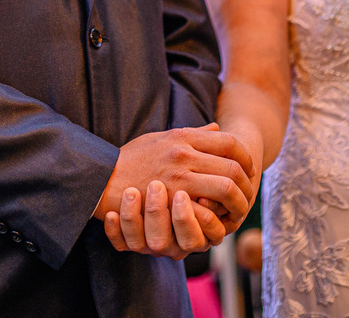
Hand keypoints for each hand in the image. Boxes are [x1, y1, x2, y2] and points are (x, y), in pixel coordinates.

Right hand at [95, 124, 255, 256]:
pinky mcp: (170, 200)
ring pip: (226, 187)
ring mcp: (178, 177)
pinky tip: (218, 220)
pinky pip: (206, 207)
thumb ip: (192, 134)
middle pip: (233, 166)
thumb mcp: (160, 137)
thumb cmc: (130, 158)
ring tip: (237, 211)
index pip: (229, 142)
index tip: (248, 170)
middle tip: (247, 195)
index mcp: (183, 137)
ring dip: (238, 202)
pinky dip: (218, 215)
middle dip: (246, 184)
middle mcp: (184, 154)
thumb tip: (217, 128)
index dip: (245, 157)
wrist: (100, 178)